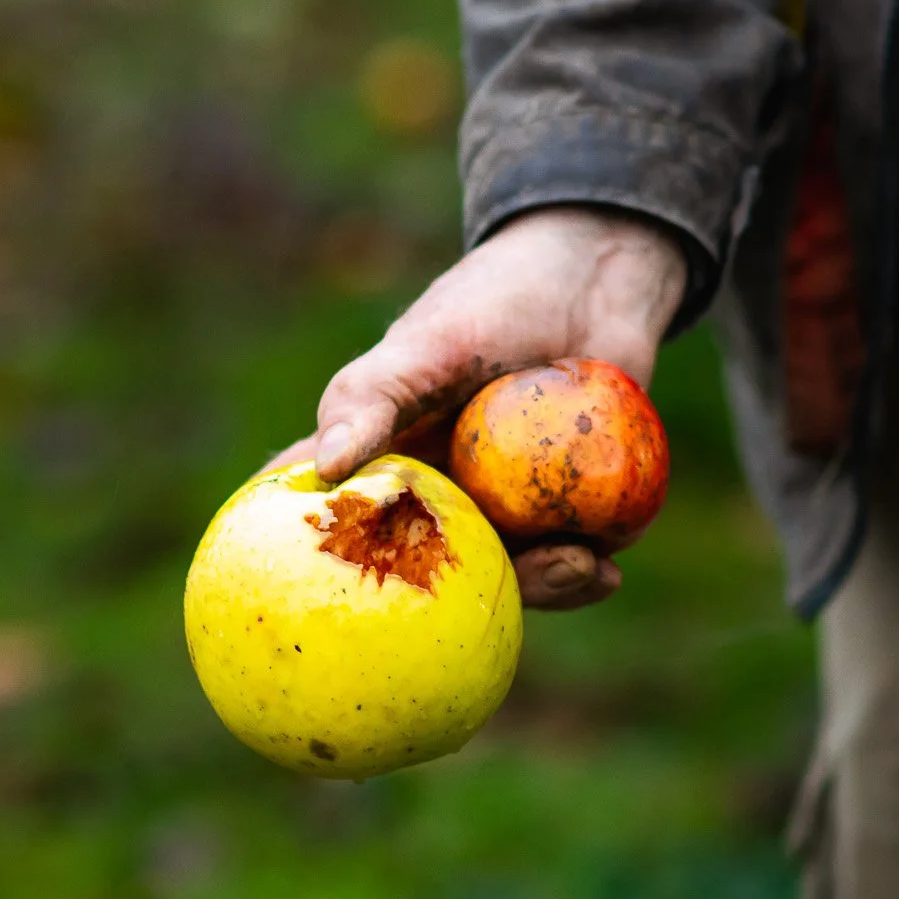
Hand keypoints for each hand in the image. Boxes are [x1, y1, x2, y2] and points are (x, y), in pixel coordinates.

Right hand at [266, 205, 686, 609]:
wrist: (593, 281)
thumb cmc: (490, 302)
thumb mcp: (423, 344)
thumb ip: (370, 398)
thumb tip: (328, 467)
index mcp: (381, 466)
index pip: (323, 526)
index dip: (299, 577)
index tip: (294, 617)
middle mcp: (435, 500)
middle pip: (424, 579)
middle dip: (445, 608)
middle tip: (472, 604)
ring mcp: (500, 511)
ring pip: (502, 580)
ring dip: (537, 588)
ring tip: (576, 567)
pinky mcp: (564, 511)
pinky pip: (568, 561)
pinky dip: (584, 575)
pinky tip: (604, 572)